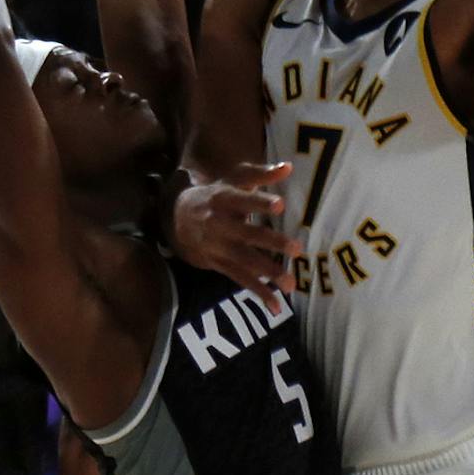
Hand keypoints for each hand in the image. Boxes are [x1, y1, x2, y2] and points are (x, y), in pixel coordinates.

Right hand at [169, 165, 300, 298]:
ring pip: (245, 261)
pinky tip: (276, 306)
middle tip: (296, 249)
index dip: (260, 202)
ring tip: (291, 284)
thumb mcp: (232, 180)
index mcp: (224, 199)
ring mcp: (219, 247)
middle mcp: (220, 224)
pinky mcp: (219, 264)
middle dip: (271, 242)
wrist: (177, 219)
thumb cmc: (216, 196)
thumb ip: (260, 174)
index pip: (243, 200)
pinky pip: (240, 280)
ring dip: (268, 273)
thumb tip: (289, 167)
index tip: (280, 205)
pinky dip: (259, 292)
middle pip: (248, 234)